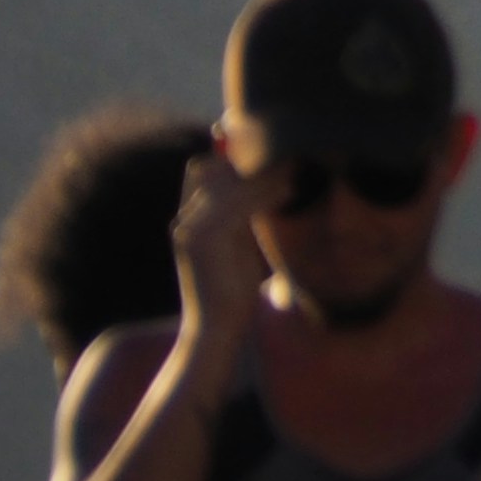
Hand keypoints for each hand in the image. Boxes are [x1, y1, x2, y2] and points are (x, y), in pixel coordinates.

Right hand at [172, 146, 272, 358]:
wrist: (216, 327)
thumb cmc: (231, 287)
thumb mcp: (237, 242)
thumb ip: (242, 214)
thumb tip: (270, 183)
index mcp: (188, 219)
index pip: (204, 170)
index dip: (233, 157)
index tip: (273, 153)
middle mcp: (185, 220)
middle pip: (217, 170)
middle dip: (253, 162)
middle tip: (291, 157)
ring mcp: (191, 229)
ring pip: (230, 184)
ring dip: (266, 175)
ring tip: (296, 170)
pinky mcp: (205, 240)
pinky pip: (240, 204)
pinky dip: (266, 194)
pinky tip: (290, 191)